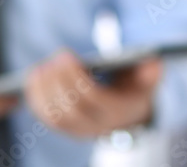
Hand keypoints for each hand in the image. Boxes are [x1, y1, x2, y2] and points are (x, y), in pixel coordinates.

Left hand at [24, 49, 161, 136]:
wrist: (131, 111)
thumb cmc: (137, 86)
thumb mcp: (149, 77)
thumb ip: (152, 70)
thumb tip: (153, 61)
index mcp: (118, 111)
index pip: (92, 97)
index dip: (75, 77)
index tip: (66, 55)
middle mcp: (98, 126)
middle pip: (70, 108)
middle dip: (57, 81)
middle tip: (52, 59)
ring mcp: (81, 131)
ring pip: (55, 117)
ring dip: (42, 92)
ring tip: (38, 69)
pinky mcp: (68, 129)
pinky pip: (48, 119)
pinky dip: (36, 100)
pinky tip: (33, 80)